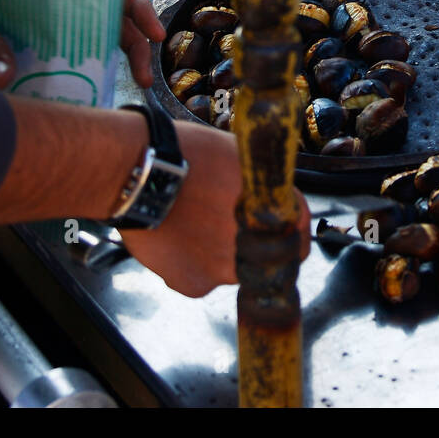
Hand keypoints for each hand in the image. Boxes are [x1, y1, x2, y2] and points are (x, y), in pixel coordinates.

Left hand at [0, 0, 165, 89]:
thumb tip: (8, 80)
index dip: (137, 9)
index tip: (156, 36)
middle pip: (106, 17)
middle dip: (131, 44)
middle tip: (141, 78)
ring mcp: (40, 20)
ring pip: (88, 37)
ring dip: (108, 59)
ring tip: (121, 86)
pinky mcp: (24, 40)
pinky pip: (61, 55)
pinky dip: (76, 70)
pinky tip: (81, 90)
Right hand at [120, 122, 311, 297]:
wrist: (139, 171)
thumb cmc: (189, 154)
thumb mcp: (241, 157)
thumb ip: (261, 186)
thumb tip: (270, 197)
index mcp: (273, 217)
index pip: (299, 237)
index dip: (288, 231)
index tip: (277, 227)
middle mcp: (255, 251)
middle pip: (264, 257)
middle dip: (251, 243)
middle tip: (225, 221)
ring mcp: (223, 273)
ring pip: (229, 268)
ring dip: (219, 252)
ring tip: (194, 224)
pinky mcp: (192, 284)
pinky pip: (198, 277)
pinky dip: (190, 263)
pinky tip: (176, 237)